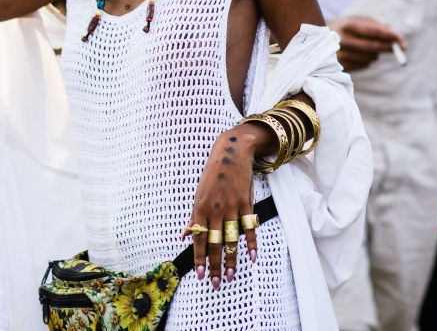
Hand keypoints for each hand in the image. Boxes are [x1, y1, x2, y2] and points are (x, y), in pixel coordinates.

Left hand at [186, 127, 260, 290]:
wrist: (231, 153)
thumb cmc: (213, 174)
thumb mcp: (199, 194)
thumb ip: (194, 217)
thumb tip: (185, 235)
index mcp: (200, 208)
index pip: (199, 239)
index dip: (199, 259)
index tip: (199, 275)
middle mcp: (214, 210)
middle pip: (214, 243)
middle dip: (214, 266)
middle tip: (215, 284)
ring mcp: (231, 207)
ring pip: (230, 239)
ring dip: (231, 259)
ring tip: (230, 276)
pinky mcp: (245, 203)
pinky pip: (248, 227)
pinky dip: (250, 243)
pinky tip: (251, 257)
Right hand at [329, 15, 404, 71]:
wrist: (321, 38)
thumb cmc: (348, 27)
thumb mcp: (360, 21)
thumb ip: (379, 27)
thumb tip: (398, 39)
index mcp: (348, 25)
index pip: (373, 32)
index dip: (389, 36)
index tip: (402, 40)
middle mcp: (342, 40)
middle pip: (372, 47)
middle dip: (388, 47)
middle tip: (400, 48)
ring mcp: (340, 54)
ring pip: (370, 58)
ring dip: (377, 54)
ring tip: (372, 48)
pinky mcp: (340, 65)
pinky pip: (364, 65)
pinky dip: (369, 60)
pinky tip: (362, 54)